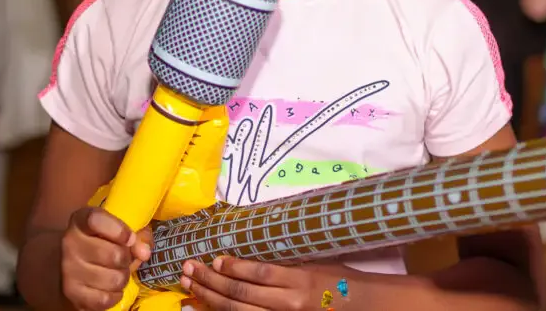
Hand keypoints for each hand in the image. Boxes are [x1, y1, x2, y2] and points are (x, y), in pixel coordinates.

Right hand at [61, 207, 152, 310]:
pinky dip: (114, 295)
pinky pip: (105, 299)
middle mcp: (70, 243)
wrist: (71, 264)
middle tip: (124, 259)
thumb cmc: (102, 241)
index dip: (118, 230)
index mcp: (81, 221)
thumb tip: (144, 252)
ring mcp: (68, 270)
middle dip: (127, 259)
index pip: (96, 220)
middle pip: (113, 255)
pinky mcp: (72, 294)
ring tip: (117, 272)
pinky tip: (110, 288)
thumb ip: (137, 234)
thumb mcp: (120, 229)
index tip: (130, 238)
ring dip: (123, 278)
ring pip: (114, 279)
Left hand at [181, 257, 351, 310]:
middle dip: (210, 282)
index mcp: (300, 280)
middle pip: (241, 295)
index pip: (260, 274)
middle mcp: (289, 303)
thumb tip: (253, 241)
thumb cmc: (338, 278)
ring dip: (209, 298)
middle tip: (188, 268)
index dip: (234, 268)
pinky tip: (201, 308)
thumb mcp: (315, 260)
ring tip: (188, 286)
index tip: (214, 259)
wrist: (357, 306)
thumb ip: (286, 257)